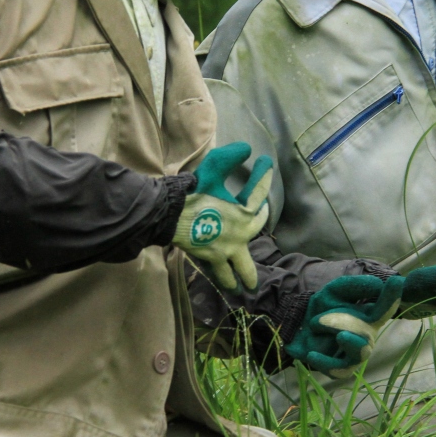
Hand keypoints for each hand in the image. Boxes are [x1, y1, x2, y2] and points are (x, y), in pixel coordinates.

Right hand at [174, 142, 270, 291]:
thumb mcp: (214, 167)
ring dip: (244, 276)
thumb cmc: (194, 191)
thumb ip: (230, 156)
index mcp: (244, 214)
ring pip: (239, 267)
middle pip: (255, 232)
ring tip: (247, 288)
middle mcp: (239, 235)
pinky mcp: (208, 258)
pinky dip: (223, 278)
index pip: (258, 193)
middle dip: (261, 222)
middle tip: (264, 216)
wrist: (170, 214)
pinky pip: (218, 272)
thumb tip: (247, 148)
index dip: (263, 175)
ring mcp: (224, 250)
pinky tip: (226, 285)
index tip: (266, 162)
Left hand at [285, 275, 405, 378]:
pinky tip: (312, 355)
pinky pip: (339, 370)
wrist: (300, 325)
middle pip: (366, 331)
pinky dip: (326, 363)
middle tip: (319, 319)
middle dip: (343, 322)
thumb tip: (377, 285)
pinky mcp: (341, 369)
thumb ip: (355, 287)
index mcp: (369, 316)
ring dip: (350, 343)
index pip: (384, 308)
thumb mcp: (336, 291)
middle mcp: (366, 336)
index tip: (396, 282)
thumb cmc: (324, 307)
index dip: (391, 298)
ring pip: (360, 352)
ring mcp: (355, 354)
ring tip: (339, 336)